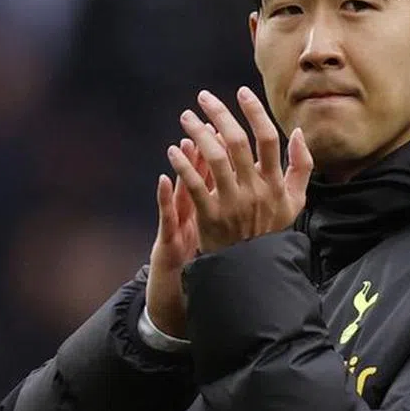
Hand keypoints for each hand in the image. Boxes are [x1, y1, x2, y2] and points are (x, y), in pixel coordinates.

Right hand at [146, 137, 213, 337]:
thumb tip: (245, 169)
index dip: (225, 145)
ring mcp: (181, 219)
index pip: (221, 167)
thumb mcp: (216, 224)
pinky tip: (164, 179)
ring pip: (183, 185)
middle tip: (204, 122)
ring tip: (184, 141)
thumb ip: (226, 197)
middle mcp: (195, 205)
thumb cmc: (203, 253)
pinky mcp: (169, 236)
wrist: (189, 287)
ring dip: (184, 161)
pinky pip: (166, 214)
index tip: (229, 126)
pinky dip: (165, 195)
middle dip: (204, 144)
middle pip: (201, 170)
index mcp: (211, 201)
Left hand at [168, 87, 313, 253]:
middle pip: (236, 141)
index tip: (241, 92)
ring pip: (213, 158)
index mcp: (275, 182)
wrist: (252, 267)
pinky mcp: (211, 216)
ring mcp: (232, 203)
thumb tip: (299, 133)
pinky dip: (182, 165)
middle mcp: (255, 189)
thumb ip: (302, 166)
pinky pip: (194, 184)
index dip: (255, 112)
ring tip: (187, 117)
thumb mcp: (296, 200)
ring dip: (197, 133)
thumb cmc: (272, 230)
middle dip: (218, 113)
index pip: (268, 138)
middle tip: (203, 97)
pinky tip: (173, 149)